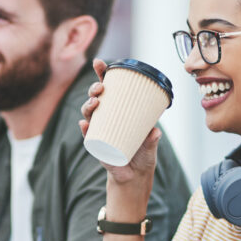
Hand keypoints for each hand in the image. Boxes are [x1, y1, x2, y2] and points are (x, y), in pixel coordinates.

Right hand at [78, 58, 161, 189]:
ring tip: (95, 103)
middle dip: (94, 89)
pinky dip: (85, 128)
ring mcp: (100, 130)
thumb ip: (152, 139)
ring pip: (90, 113)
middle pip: (96, 98)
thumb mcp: (150, 144)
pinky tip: (84, 124)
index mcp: (119, 111)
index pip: (109, 88)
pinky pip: (88, 134)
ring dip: (89, 105)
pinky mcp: (96, 145)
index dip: (102, 74)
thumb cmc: (142, 154)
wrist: (134, 176)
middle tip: (100, 89)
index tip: (100, 64)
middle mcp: (107, 118)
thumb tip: (155, 132)